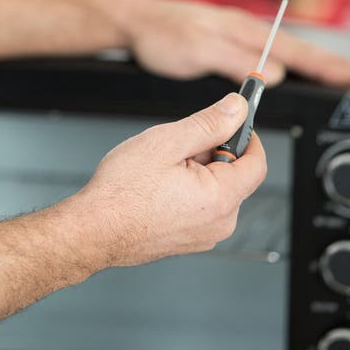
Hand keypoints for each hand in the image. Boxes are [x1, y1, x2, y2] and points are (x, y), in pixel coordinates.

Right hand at [73, 93, 264, 267]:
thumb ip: (209, 123)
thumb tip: (236, 109)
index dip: (247, 135)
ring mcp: (203, 235)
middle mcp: (219, 223)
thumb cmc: (121, 192)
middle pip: (234, 176)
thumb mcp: (167, 141)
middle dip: (212, 153)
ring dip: (197, 171)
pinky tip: (158, 185)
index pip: (257, 163)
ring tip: (162, 167)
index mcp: (221, 199)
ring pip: (215, 190)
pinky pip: (200, 207)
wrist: (92, 230)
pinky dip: (188, 189)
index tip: (233, 120)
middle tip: (179, 144)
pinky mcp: (188, 240)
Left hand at [120, 0, 349, 85]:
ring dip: (310, 61)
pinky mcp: (224, 41)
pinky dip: (286, 60)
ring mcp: (235, 34)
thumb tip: (273, 75)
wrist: (134, 22)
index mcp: (242, 31)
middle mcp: (242, 30)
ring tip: (334, 72)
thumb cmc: (161, 33)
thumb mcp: (198, 51)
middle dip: (328, 62)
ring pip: (282, 50)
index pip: (293, 52)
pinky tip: (288, 67)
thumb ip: (236, 62)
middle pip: (295, 49)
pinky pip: (265, 52)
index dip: (325, 65)